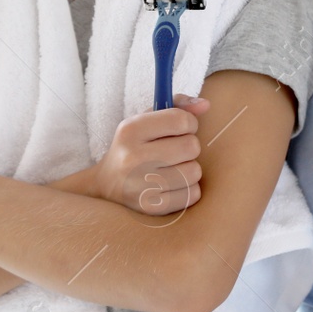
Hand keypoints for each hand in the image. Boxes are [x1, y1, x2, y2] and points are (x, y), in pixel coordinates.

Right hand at [74, 95, 211, 214]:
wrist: (106, 186)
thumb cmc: (135, 147)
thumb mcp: (147, 120)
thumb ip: (178, 106)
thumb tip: (206, 104)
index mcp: (131, 130)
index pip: (180, 120)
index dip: (189, 123)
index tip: (181, 129)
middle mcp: (132, 157)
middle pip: (191, 146)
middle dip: (189, 147)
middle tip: (175, 151)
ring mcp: (140, 185)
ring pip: (194, 172)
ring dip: (189, 170)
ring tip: (172, 169)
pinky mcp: (150, 207)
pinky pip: (192, 194)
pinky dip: (188, 189)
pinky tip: (172, 186)